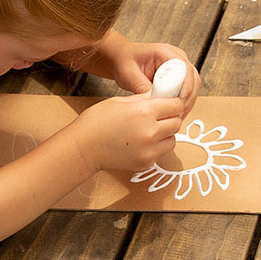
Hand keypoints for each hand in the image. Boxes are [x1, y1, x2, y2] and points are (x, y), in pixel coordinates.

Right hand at [66, 93, 183, 172]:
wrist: (83, 147)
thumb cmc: (96, 122)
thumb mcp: (120, 102)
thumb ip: (144, 99)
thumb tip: (160, 96)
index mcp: (144, 112)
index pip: (176, 106)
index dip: (174, 103)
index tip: (170, 104)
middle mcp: (150, 132)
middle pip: (177, 123)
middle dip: (170, 118)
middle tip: (159, 117)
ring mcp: (149, 150)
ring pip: (172, 140)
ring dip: (166, 134)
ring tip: (150, 131)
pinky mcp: (146, 163)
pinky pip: (161, 153)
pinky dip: (156, 147)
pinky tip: (141, 142)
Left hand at [100, 31, 201, 117]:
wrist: (121, 58)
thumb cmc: (125, 61)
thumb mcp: (129, 74)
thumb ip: (142, 87)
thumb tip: (154, 103)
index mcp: (166, 52)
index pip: (186, 69)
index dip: (185, 87)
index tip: (178, 103)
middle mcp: (176, 58)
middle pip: (193, 79)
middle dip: (188, 98)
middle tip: (178, 114)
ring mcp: (178, 67)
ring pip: (192, 87)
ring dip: (186, 102)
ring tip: (176, 116)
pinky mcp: (177, 77)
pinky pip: (186, 91)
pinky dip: (182, 103)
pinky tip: (174, 113)